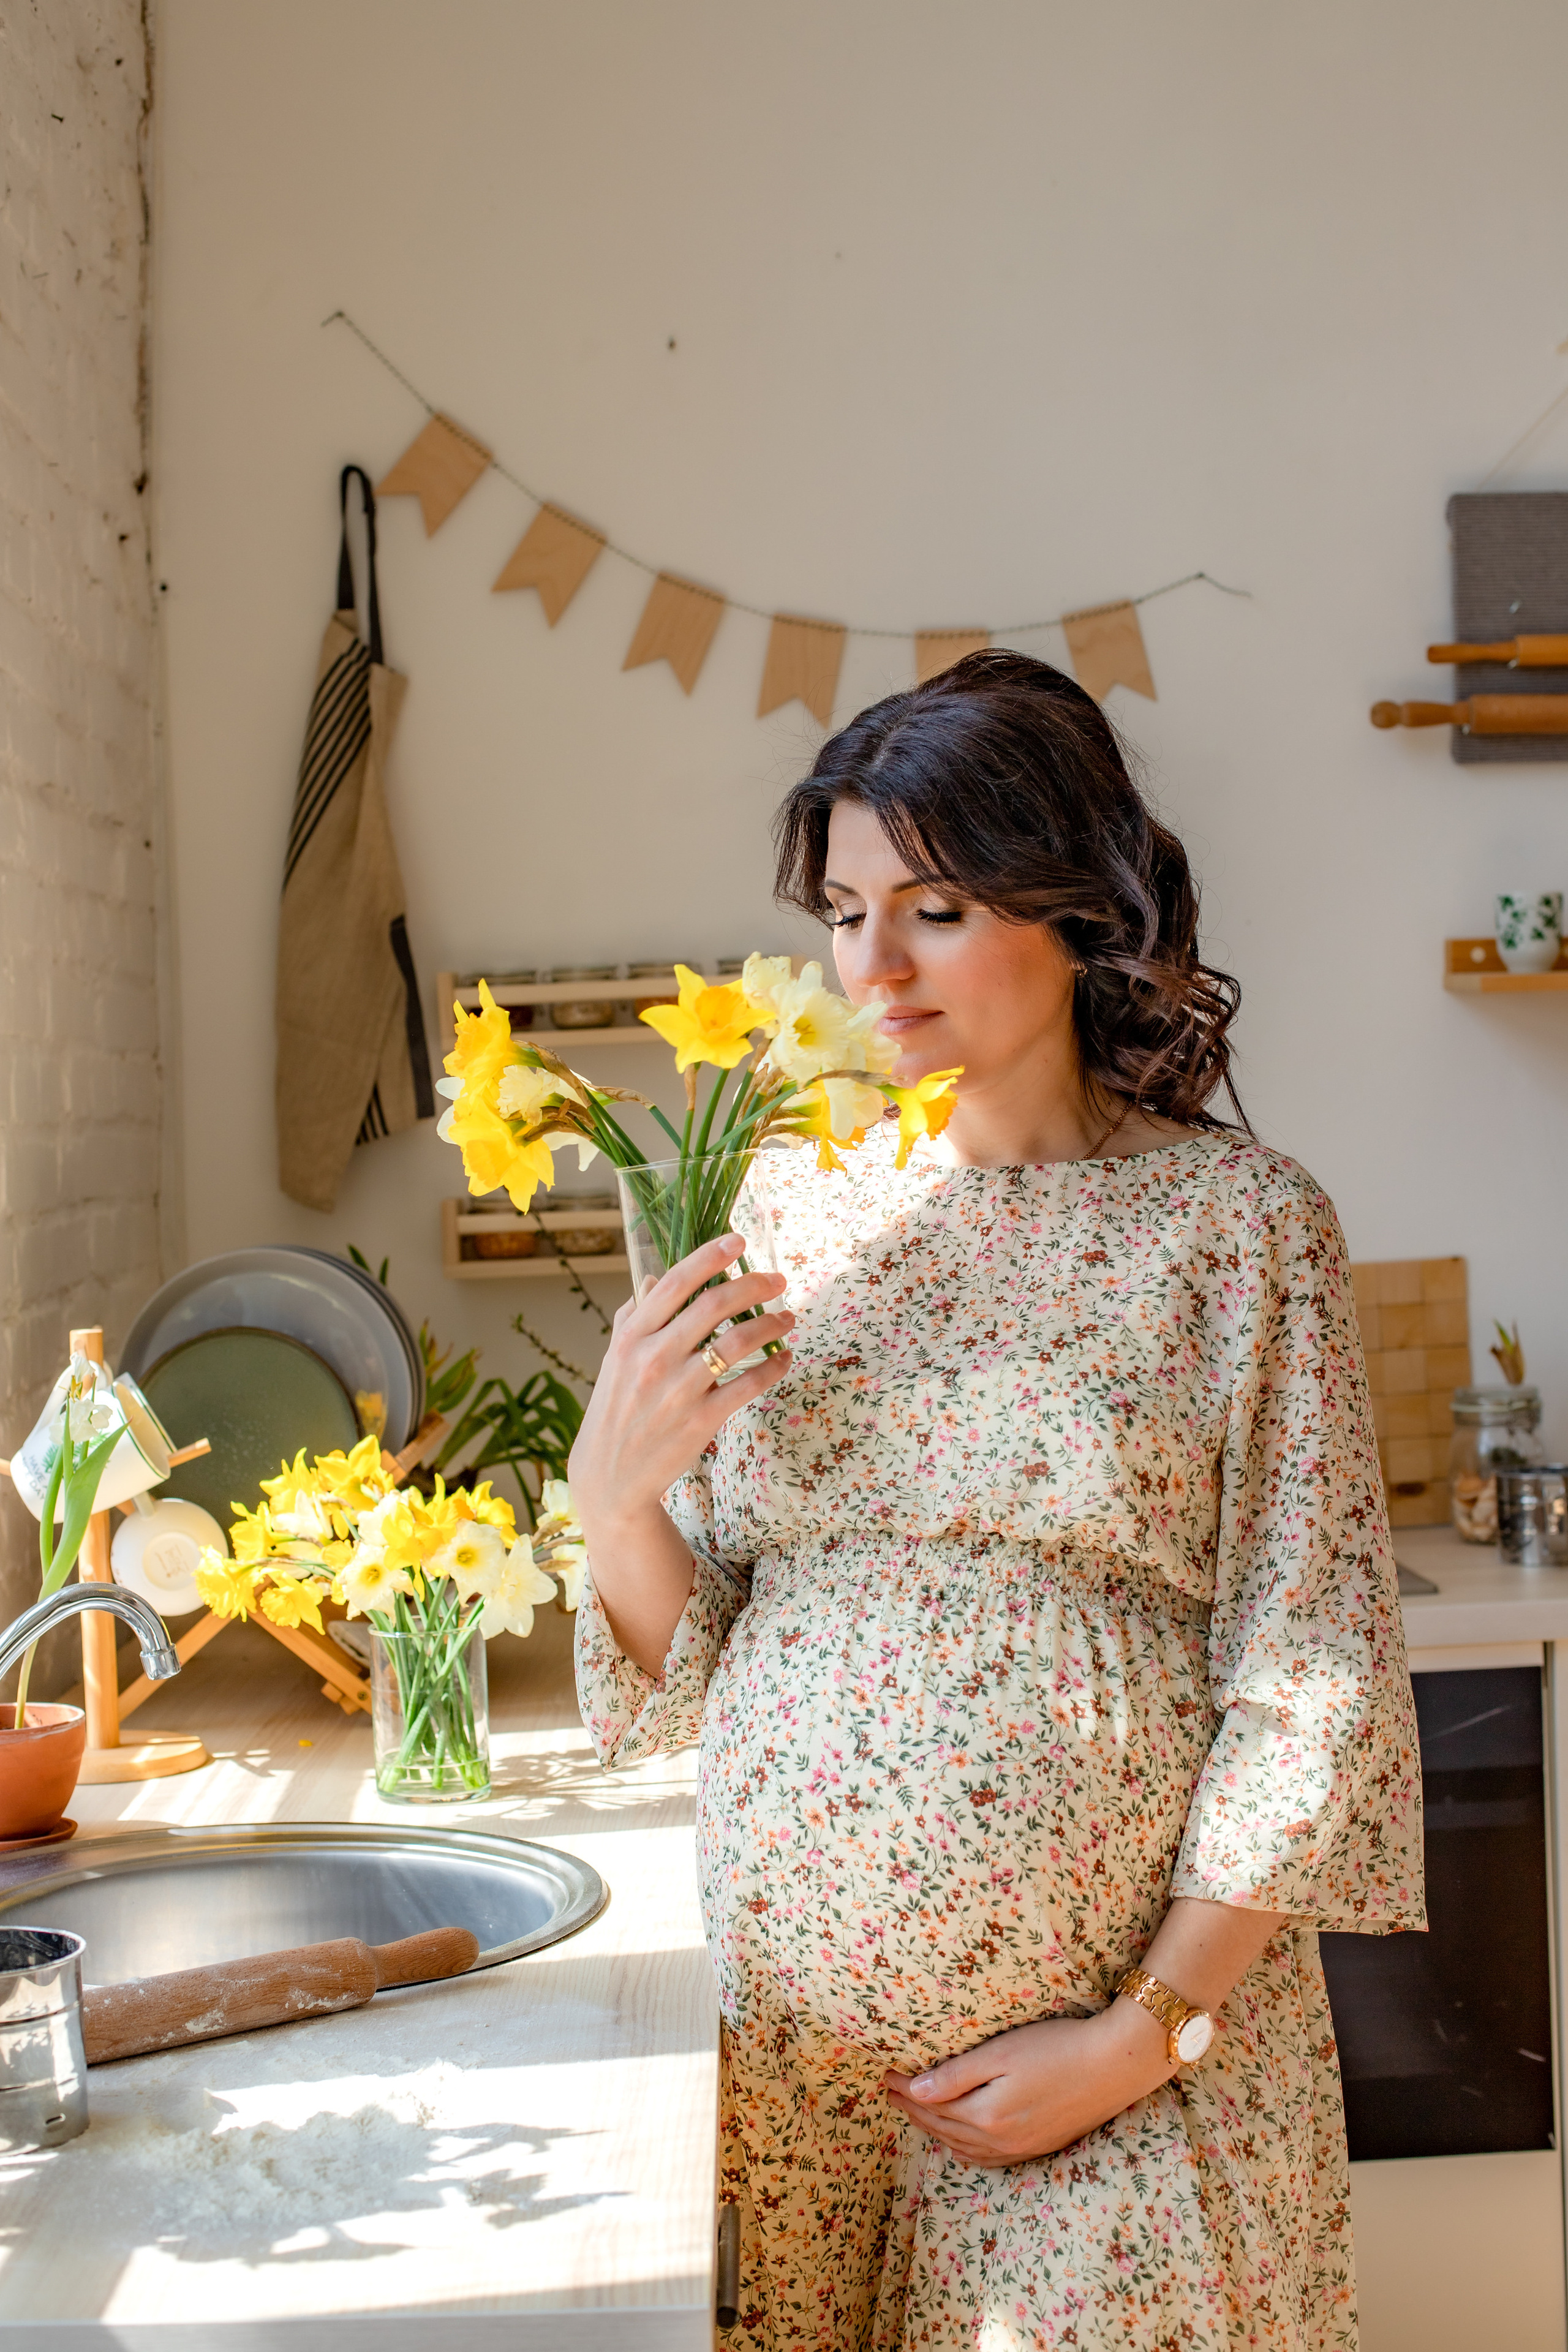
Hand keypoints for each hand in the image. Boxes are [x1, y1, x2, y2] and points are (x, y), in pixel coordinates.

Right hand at [568, 1233, 793, 1673]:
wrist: (611, 1477)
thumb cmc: (617, 1410)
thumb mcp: (616, 1359)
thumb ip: (635, 1317)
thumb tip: (657, 1277)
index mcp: (631, 1336)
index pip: (674, 1282)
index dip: (709, 1256)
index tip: (738, 1240)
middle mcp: (653, 1357)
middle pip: (713, 1305)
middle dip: (753, 1285)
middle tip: (778, 1280)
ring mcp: (678, 1390)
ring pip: (736, 1342)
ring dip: (770, 1324)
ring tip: (788, 1318)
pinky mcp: (701, 1421)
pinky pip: (747, 1384)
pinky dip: (773, 1366)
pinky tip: (784, 1358)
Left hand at [884, 2003, 1173, 2168]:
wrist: (1115, 2065)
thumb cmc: (1057, 2047)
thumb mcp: (1002, 2054)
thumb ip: (957, 2075)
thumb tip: (915, 2091)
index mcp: (986, 2116)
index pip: (932, 2104)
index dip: (906, 2089)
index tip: (885, 2074)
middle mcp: (1000, 2141)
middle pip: (944, 2127)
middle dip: (914, 2110)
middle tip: (890, 2092)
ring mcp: (1021, 2148)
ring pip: (963, 2146)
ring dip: (935, 2130)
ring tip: (915, 2112)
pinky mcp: (1039, 2145)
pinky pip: (988, 2158)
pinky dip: (965, 2150)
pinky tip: (958, 2142)